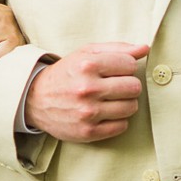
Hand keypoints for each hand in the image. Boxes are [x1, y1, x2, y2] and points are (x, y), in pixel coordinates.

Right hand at [22, 42, 149, 142]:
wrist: (36, 99)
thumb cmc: (66, 73)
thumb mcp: (87, 53)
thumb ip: (117, 48)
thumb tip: (145, 48)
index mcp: (88, 65)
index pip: (130, 65)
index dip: (127, 67)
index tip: (117, 70)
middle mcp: (88, 89)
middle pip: (134, 87)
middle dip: (128, 85)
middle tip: (115, 86)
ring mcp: (88, 113)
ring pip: (131, 107)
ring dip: (125, 103)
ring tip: (111, 99)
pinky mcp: (88, 132)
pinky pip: (122, 126)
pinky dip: (118, 120)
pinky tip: (106, 113)